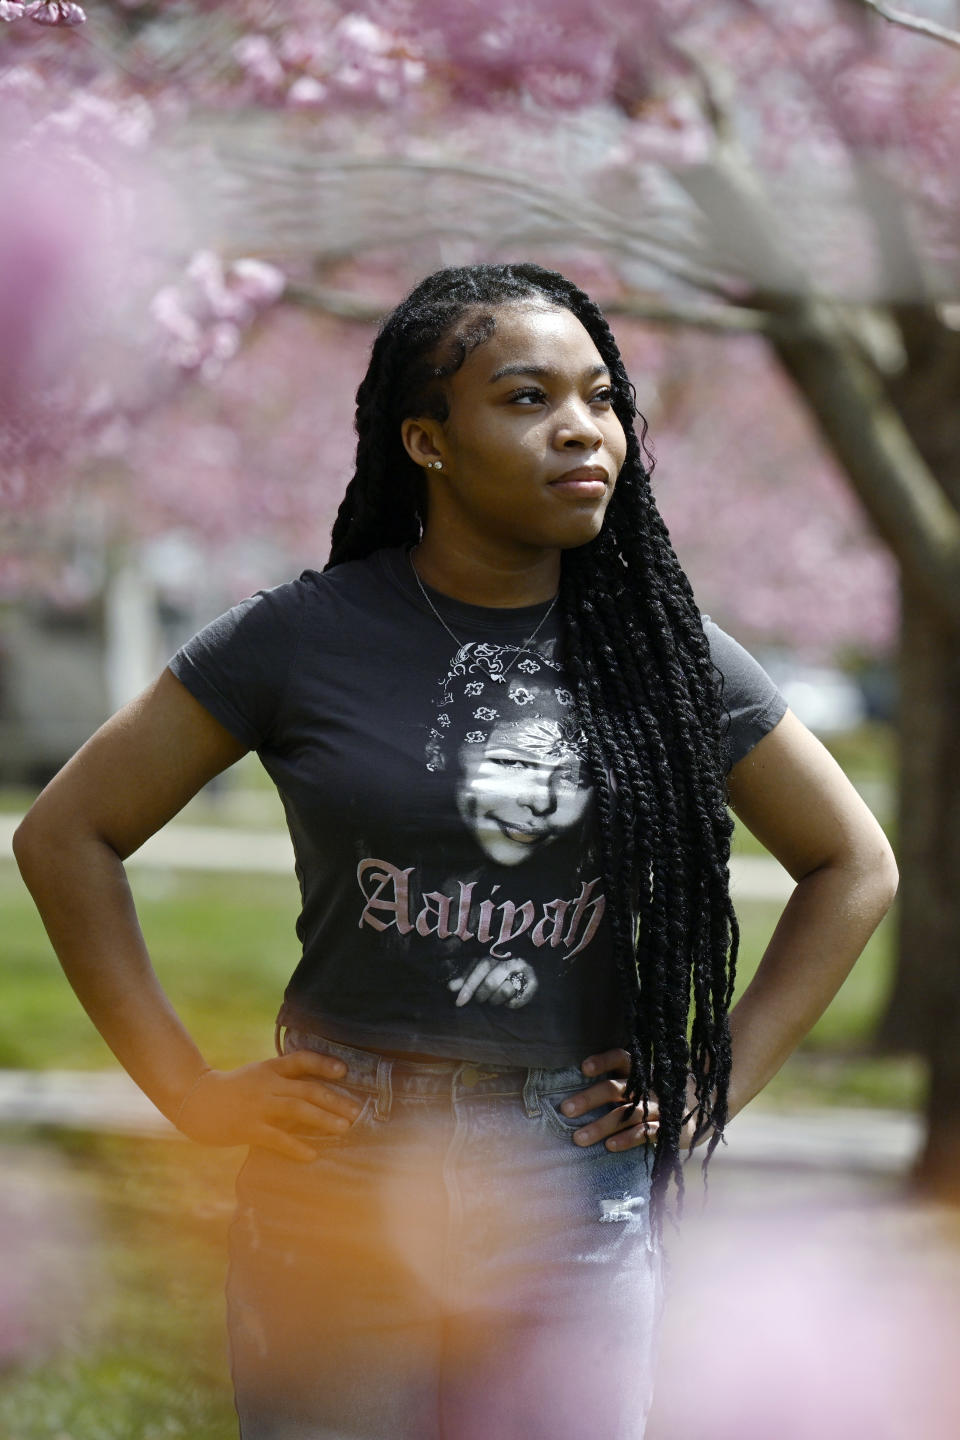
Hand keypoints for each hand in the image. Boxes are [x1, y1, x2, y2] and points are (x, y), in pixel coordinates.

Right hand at [174, 1050, 362, 1161]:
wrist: (195, 1100)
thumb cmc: (231, 1090)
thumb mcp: (257, 1076)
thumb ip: (281, 1079)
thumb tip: (314, 1092)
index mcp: (270, 1069)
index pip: (301, 1059)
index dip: (323, 1064)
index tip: (344, 1070)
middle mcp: (267, 1084)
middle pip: (307, 1089)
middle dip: (335, 1100)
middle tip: (356, 1111)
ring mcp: (258, 1106)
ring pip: (297, 1110)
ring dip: (323, 1119)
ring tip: (344, 1128)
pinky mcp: (248, 1128)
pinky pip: (277, 1138)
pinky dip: (296, 1147)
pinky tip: (312, 1155)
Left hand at [448, 958, 538, 1008]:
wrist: (526, 960)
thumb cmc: (496, 968)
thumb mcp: (479, 968)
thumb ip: (466, 978)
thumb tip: (451, 988)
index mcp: (494, 953)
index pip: (479, 970)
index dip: (469, 987)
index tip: (459, 1002)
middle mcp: (509, 959)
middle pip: (491, 982)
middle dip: (482, 995)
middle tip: (481, 999)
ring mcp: (523, 969)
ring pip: (506, 989)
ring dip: (497, 999)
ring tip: (496, 998)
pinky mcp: (534, 981)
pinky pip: (520, 998)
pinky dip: (513, 1003)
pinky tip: (509, 1002)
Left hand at [562, 1049, 703, 1151]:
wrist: (708, 1105)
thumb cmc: (663, 1092)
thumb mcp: (646, 1079)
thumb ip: (621, 1079)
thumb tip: (579, 1080)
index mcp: (643, 1070)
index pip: (621, 1059)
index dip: (603, 1061)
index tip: (583, 1068)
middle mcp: (650, 1086)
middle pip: (617, 1088)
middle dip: (590, 1098)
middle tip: (565, 1109)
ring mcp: (661, 1107)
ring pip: (627, 1114)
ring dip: (601, 1126)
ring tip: (579, 1138)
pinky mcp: (672, 1128)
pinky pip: (646, 1133)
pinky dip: (627, 1139)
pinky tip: (610, 1146)